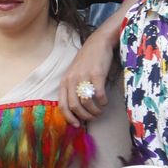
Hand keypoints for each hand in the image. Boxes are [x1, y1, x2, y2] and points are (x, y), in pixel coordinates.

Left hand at [60, 9, 121, 125]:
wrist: (98, 43)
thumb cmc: (86, 61)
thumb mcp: (74, 75)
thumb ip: (72, 89)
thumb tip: (76, 110)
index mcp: (64, 82)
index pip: (63, 105)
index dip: (69, 118)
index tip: (77, 125)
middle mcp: (72, 80)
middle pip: (75, 106)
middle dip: (85, 116)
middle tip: (92, 117)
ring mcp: (84, 77)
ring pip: (87, 102)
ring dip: (95, 110)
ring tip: (100, 110)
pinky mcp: (96, 74)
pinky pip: (99, 94)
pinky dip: (103, 101)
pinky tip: (105, 101)